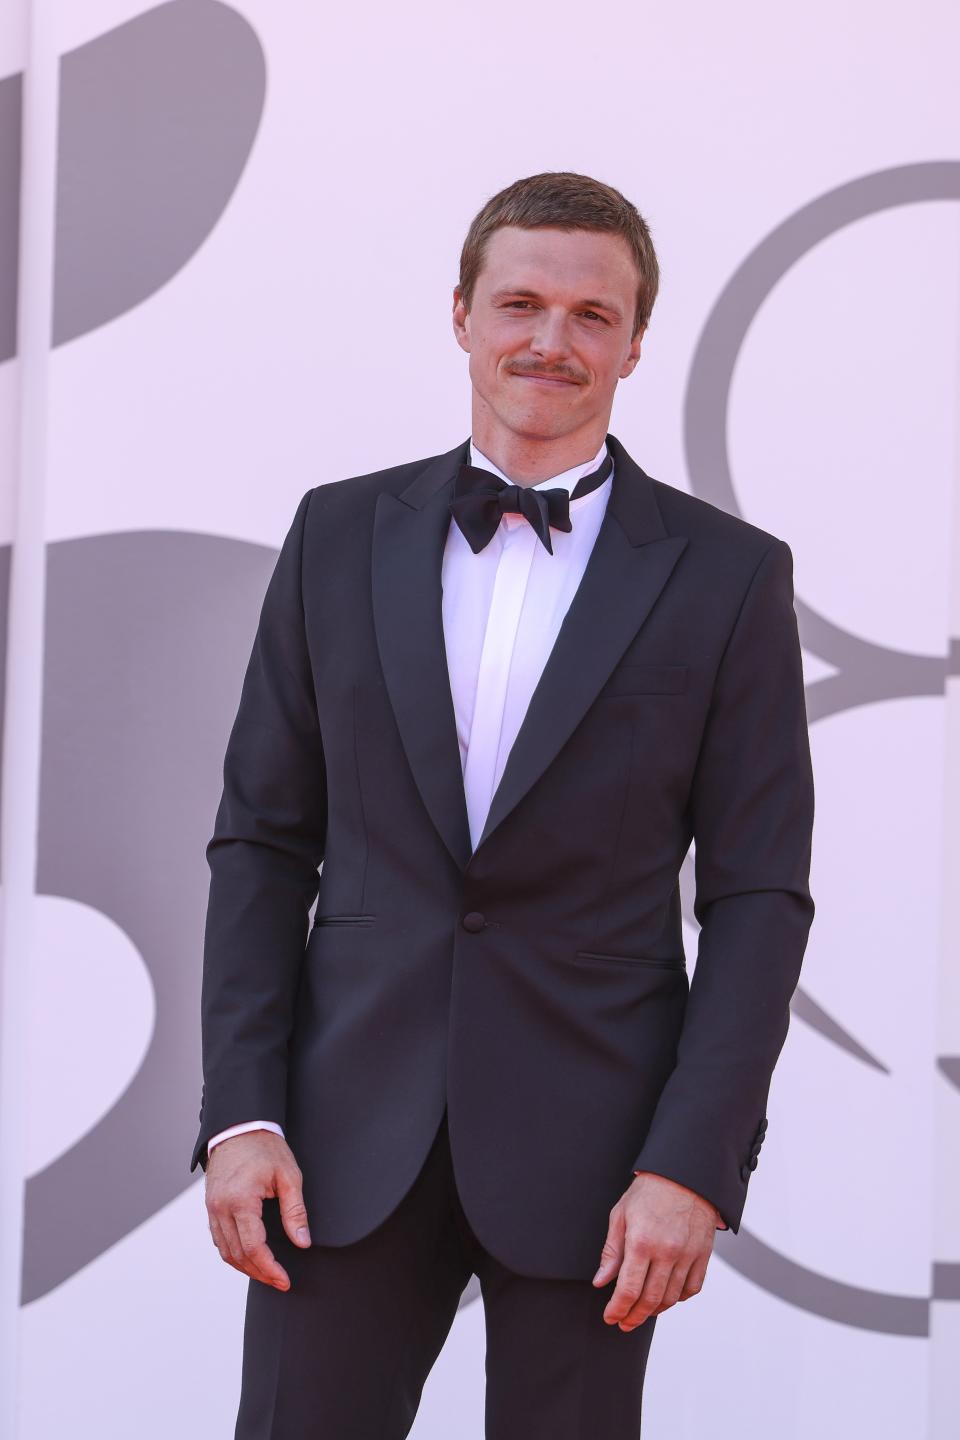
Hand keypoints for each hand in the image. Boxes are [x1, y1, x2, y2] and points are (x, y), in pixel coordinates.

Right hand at [204, 1130, 310, 1289]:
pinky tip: (248, 1256)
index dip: (270, 1269)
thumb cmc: (265, 1147)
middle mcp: (221, 1208)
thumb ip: (295, 1211)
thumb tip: (302, 1242)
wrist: (239, 1126)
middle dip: (259, 1273)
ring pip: (225, 1251)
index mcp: (241, 1200)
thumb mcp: (289, 1176)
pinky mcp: (210, 1206)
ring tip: (266, 1274)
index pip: (254, 1248)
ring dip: (245, 1267)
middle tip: (279, 1281)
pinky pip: (218, 1239)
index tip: (285, 1280)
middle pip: (237, 1255)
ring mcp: (212, 1208)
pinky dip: (233, 1253)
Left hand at [592, 1171, 720, 1329]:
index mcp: (641, 1242)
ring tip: (642, 1311)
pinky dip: (679, 1299)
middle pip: (650, 1300)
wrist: (684, 1174)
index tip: (611, 1317)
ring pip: (671, 1299)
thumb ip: (611, 1251)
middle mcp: (666, 1252)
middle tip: (624, 1322)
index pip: (628, 1290)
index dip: (617, 1310)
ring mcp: (687, 1255)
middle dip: (633, 1317)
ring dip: (654, 1311)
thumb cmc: (649, 1191)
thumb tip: (601, 1281)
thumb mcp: (621, 1215)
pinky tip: (667, 1297)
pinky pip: (692, 1288)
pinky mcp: (703, 1255)